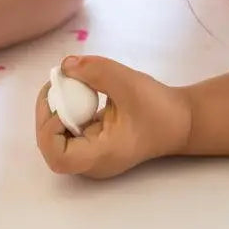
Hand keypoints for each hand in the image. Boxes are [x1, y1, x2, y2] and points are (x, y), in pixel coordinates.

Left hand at [35, 56, 191, 177]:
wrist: (180, 121)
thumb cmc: (158, 107)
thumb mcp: (127, 82)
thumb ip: (95, 71)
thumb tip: (64, 66)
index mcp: (102, 156)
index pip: (58, 158)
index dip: (49, 131)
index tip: (64, 103)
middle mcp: (92, 163)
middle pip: (51, 147)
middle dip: (47, 113)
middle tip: (57, 83)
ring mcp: (91, 156)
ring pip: (56, 138)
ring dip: (55, 109)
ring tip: (67, 84)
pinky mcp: (92, 146)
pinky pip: (67, 131)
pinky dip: (66, 109)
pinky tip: (77, 91)